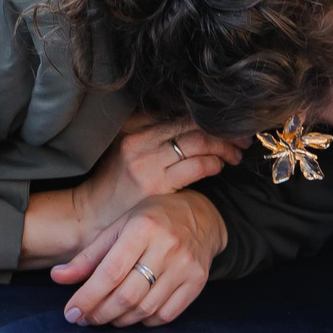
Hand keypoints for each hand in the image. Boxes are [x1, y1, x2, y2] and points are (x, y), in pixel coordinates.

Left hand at [52, 192, 226, 325]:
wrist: (203, 216)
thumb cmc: (152, 220)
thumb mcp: (118, 227)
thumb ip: (89, 256)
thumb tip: (57, 277)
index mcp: (143, 228)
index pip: (110, 272)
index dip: (87, 297)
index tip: (71, 313)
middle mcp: (167, 248)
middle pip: (127, 295)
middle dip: (100, 313)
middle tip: (84, 319)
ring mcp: (186, 267)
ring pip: (146, 308)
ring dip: (119, 320)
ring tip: (104, 316)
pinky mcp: (197, 282)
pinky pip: (166, 314)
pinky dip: (144, 321)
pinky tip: (131, 315)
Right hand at [80, 114, 243, 232]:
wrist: (90, 216)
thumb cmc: (114, 187)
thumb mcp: (127, 153)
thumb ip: (154, 138)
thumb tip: (192, 128)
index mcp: (134, 132)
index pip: (180, 116)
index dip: (209, 118)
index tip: (229, 124)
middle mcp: (140, 144)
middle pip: (192, 126)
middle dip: (223, 132)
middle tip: (241, 139)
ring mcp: (148, 165)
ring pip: (197, 144)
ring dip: (223, 148)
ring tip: (235, 155)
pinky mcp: (156, 187)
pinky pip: (195, 167)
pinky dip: (213, 163)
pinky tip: (219, 166)